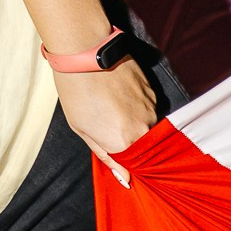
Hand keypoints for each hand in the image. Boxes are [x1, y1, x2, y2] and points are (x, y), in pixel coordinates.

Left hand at [52, 64, 157, 187]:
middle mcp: (143, 131)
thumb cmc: (76, 90)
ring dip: (134, 123)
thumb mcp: (81, 128)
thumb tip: (125, 178)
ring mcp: (151, 112)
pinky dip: (137, 107)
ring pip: (147, 128)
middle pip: (143, 147)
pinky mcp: (154, 94)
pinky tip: (120, 95)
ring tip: (112, 106)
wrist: (86, 52)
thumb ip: (105, 155)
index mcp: (123, 144)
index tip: (118, 155)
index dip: (126, 163)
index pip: (133, 166)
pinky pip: (150, 110)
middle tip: (111, 125)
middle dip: (130, 142)